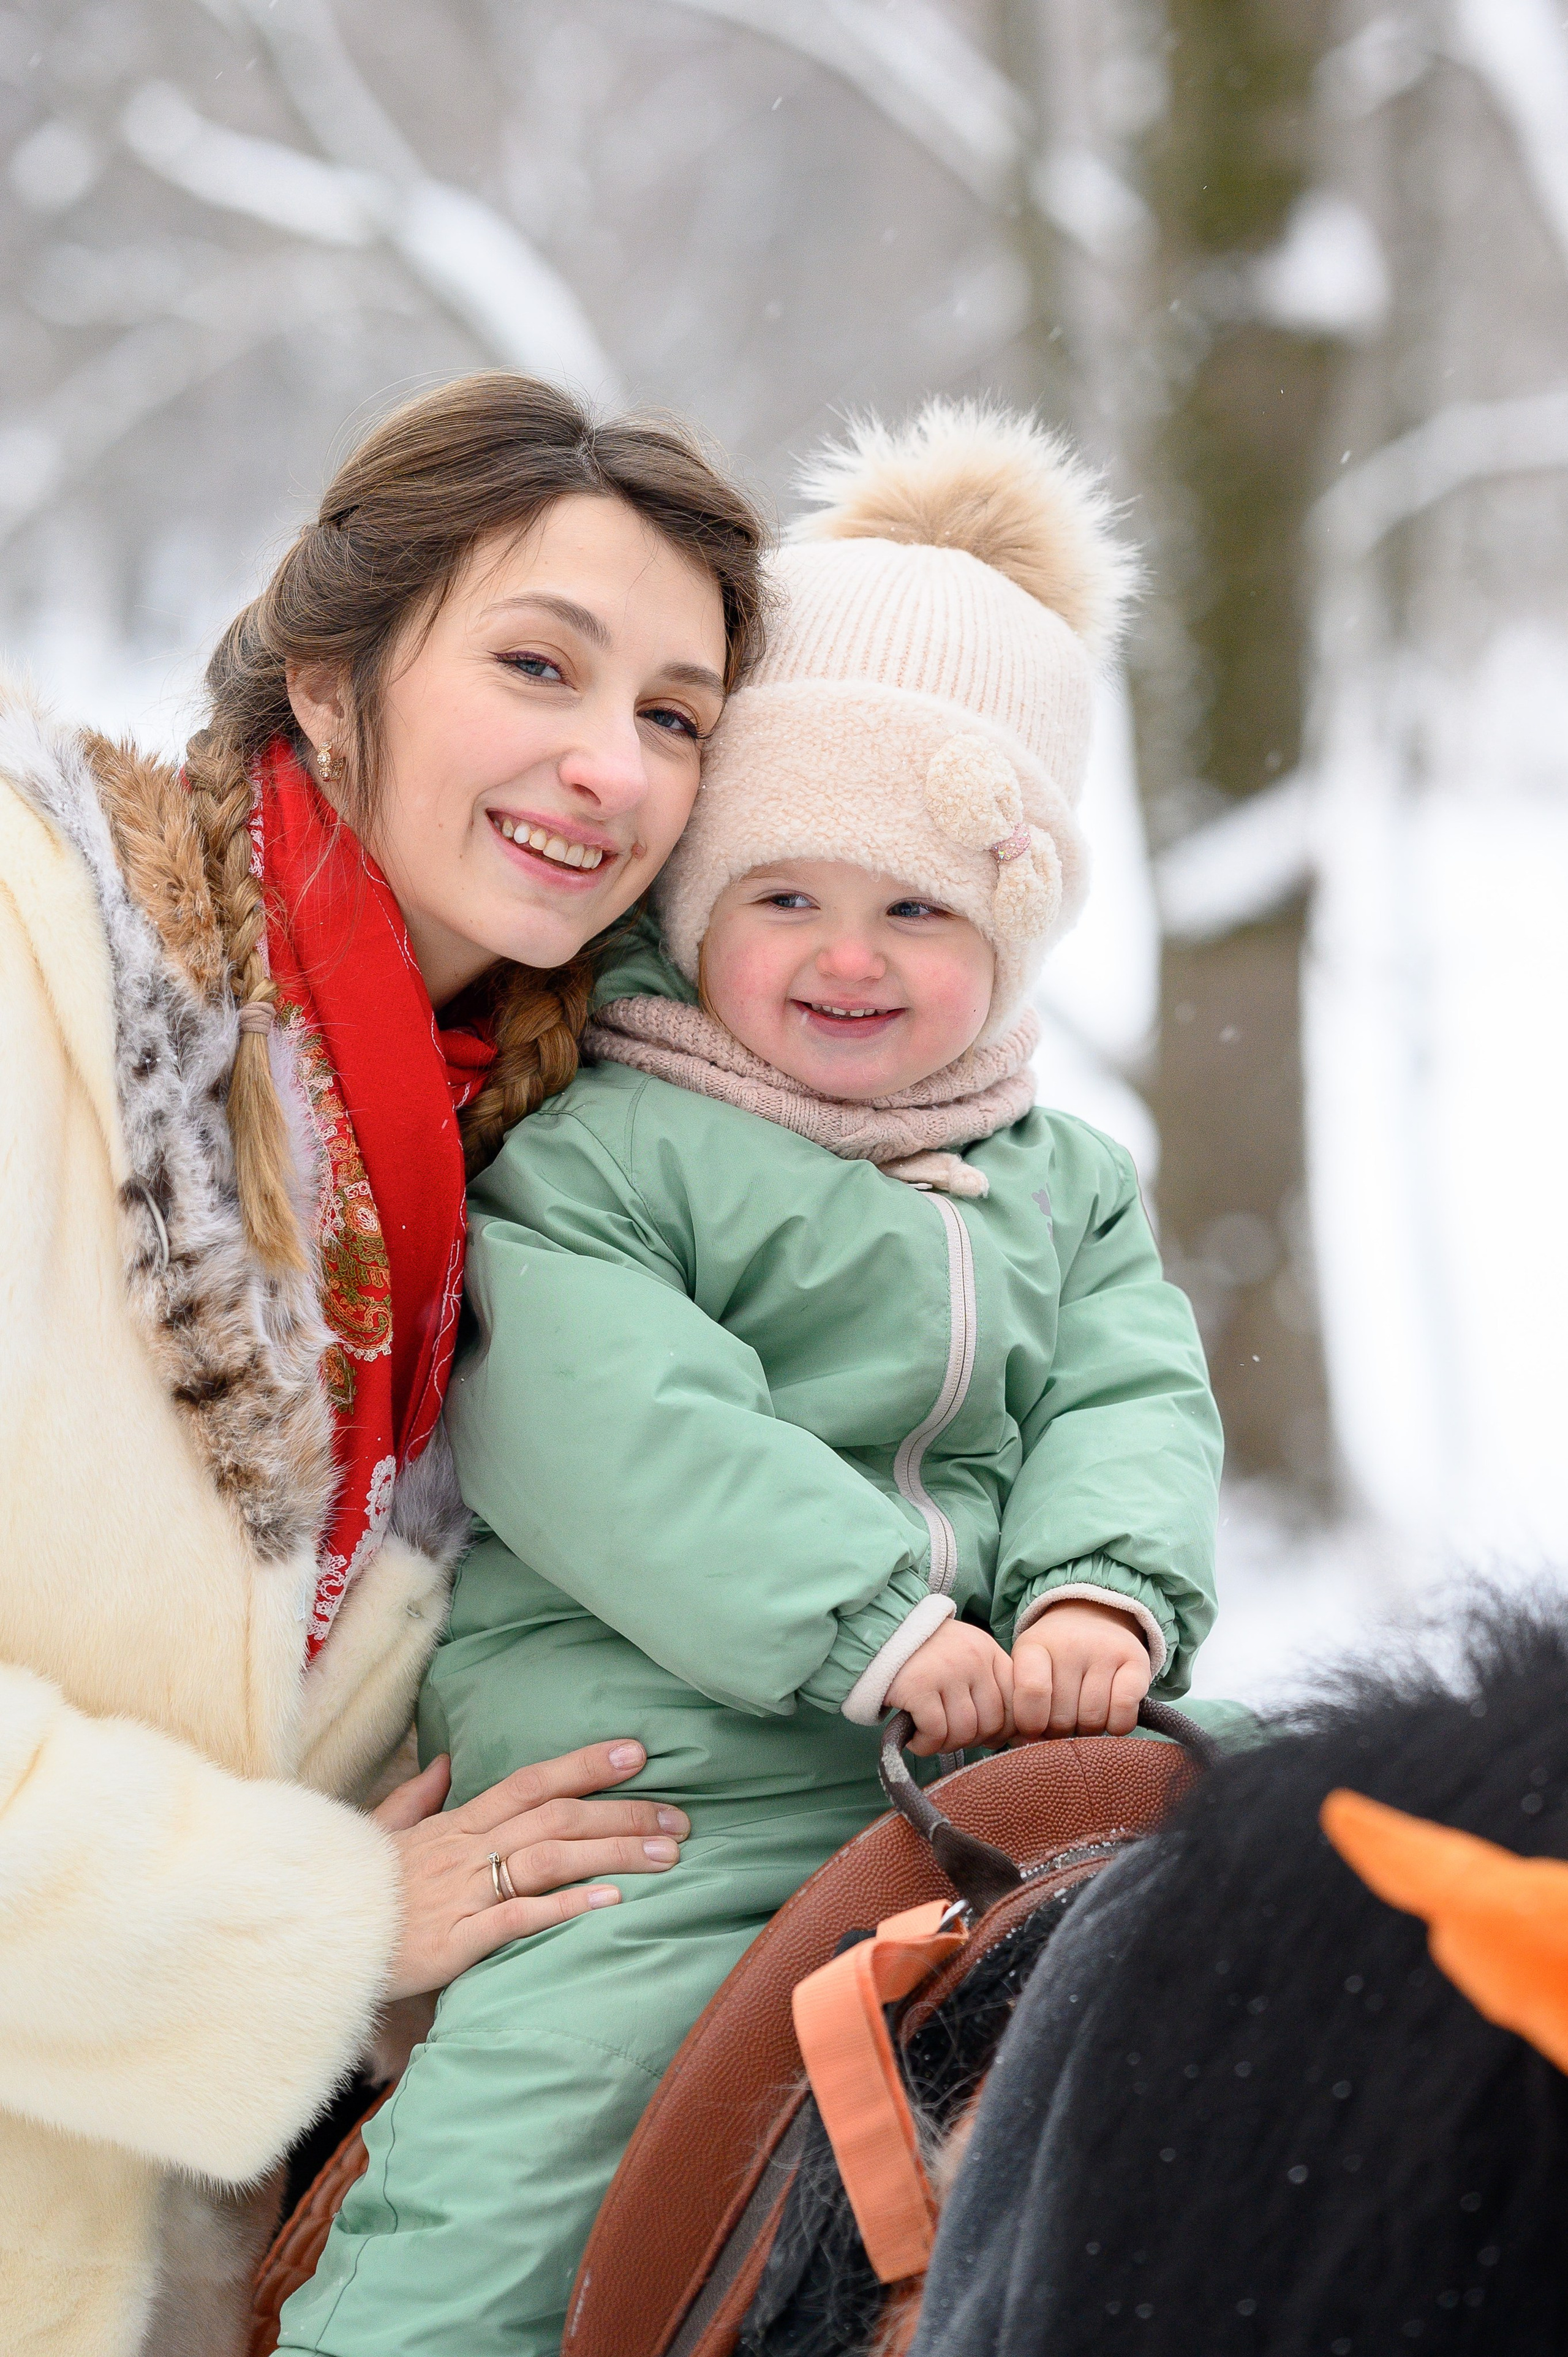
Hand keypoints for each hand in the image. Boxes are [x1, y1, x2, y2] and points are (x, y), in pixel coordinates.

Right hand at [372, 1739, 688, 1999]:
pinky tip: (609, 1904)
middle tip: (680, 1816)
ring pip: (549, 1860)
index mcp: (455, 1823)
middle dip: (623, 1814)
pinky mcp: (455, 1941)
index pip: (530, 1782)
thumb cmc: (351, 1889)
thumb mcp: (381, 1832)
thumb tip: (446, 1760)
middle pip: (557, 1819)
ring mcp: (463, 1893)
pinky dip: (565, 1908)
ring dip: (613, 1855)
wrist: (308, 1940)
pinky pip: (517, 1918)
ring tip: (667, 1856)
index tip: (637, 1753)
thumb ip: (418, 1796)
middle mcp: (466, 1850)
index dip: (584, 1765)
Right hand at [885, 1620, 1013, 1757]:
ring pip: (965, 1732)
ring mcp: (947, 1671)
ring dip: (947, 1745)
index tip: (985, 1738)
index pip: (1015, 1702)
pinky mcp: (918, 1687)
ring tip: (931, 1736)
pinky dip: (925, 1745)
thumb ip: (988, 1689)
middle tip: (949, 1736)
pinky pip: (936, 1734)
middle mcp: (974, 1658)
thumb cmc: (925, 1657)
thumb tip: (1010, 1738)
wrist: (878, 1636)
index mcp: (989, 1651)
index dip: (1004, 1730)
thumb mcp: (965, 1660)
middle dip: (972, 1740)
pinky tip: (915, 1737)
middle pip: (992, 1723)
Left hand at [1010, 1600, 1149, 1737]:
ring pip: (1093, 1720)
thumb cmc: (1052, 1661)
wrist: (1091, 1618)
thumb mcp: (1024, 1671)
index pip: (1033, 1690)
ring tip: (1083, 1713)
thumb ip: (1022, 1707)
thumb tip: (1027, 1743)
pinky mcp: (1137, 1660)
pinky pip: (1125, 1714)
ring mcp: (1106, 1650)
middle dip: (1060, 1732)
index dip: (1031, 1722)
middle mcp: (1071, 1643)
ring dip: (1087, 1731)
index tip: (1034, 1728)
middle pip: (1062, 1719)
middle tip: (1062, 1717)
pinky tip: (1110, 1714)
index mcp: (1034, 1645)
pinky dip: (1117, 1726)